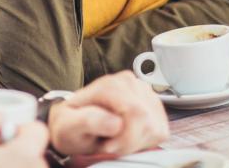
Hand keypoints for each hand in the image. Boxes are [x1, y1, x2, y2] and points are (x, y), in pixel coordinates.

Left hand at [50, 71, 168, 156]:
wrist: (74, 123)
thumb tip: (116, 122)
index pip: (136, 113)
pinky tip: (125, 137)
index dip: (126, 137)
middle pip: (148, 122)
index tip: (107, 145)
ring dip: (136, 142)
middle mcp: (130, 83)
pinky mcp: (153, 107)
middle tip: (109, 144)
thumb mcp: (68, 125)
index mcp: (110, 84)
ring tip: (114, 139)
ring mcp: (144, 93)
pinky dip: (143, 141)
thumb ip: (88, 121)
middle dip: (130, 142)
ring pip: (156, 128)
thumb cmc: (70, 124)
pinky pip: (160, 131)